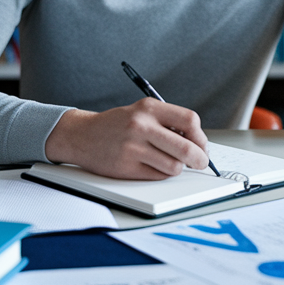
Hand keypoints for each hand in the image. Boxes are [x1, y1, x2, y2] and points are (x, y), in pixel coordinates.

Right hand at [44, 98, 210, 179]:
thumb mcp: (142, 112)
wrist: (82, 135)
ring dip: (177, 168)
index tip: (201, 145)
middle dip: (199, 159)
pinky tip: (152, 166)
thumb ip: (168, 122)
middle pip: (186, 148)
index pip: (190, 120)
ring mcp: (133, 147)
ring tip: (169, 162)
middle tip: (201, 162)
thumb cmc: (117, 125)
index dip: (201, 137)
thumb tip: (198, 143)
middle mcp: (141, 125)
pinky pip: (158, 176)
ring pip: (174, 166)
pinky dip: (161, 174)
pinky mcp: (126, 167)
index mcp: (149, 108)